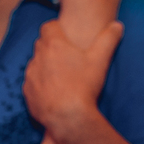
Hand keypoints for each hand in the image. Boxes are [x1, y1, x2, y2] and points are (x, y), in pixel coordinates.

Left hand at [23, 20, 123, 141]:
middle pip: (41, 45)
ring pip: (35, 64)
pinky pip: (31, 83)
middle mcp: (37, 58)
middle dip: (51, 46)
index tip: (65, 34)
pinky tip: (52, 90)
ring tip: (60, 74)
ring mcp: (30, 76)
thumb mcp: (100, 60)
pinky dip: (39, 84)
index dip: (56, 28)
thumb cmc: (84, 86)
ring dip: (44, 65)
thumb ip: (108, 39)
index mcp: (53, 45)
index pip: (48, 27)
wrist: (67, 117)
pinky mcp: (27, 93)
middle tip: (66, 54)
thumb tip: (117, 25)